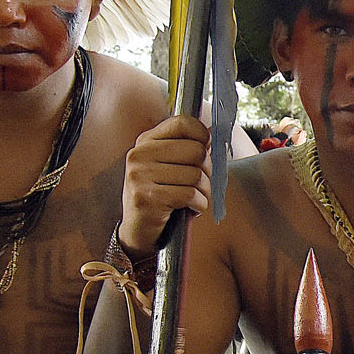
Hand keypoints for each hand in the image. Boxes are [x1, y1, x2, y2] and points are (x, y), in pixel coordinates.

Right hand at [120, 116, 212, 255]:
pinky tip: (190, 208)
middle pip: (196, 151)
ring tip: (194, 199)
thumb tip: (215, 131)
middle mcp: (139, 154)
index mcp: (146, 141)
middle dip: (207, 171)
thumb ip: (190, 147)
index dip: (203, 136)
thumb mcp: (171, 166)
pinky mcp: (146, 198)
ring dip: (204, 192)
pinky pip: (190, 194)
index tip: (205, 150)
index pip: (183, 123)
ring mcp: (139, 176)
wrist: (138, 230)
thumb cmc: (162, 195)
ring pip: (196, 175)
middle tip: (200, 184)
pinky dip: (199, 205)